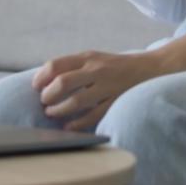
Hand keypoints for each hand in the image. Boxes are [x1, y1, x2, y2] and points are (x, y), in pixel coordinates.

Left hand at [32, 49, 164, 131]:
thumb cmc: (115, 66)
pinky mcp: (115, 102)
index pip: (56, 65)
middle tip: (44, 102)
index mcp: (88, 57)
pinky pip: (92, 116)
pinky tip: (68, 126)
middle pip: (63, 83)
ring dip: (59, 110)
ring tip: (52, 113)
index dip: (41, 78)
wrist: (149, 69)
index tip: (36, 87)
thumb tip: (45, 80)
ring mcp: (107, 87)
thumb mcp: (94, 58)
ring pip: (76, 102)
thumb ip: (73, 66)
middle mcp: (97, 70)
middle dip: (48, 95)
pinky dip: (76, 124)